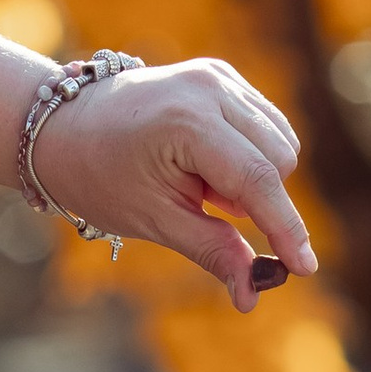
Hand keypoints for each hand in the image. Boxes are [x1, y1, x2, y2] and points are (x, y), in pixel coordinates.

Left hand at [30, 59, 315, 308]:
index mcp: (187, 123)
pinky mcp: (220, 75)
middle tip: (206, 206)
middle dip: (260, 199)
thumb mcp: (155, 221)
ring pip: (281, 141)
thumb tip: (252, 296)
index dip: (287, 229)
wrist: (64, 128)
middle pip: (280, 160)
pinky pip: (266, 124)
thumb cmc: (101, 178)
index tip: (306, 269)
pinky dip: (249, 153)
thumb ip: (212, 252)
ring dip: (255, 176)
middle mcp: (209, 88)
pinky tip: (206, 162)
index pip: (259, 181)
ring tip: (200, 182)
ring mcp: (217, 75)